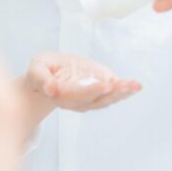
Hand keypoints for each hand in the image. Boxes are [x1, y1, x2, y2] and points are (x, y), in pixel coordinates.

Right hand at [19, 52, 140, 133]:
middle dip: (114, 92)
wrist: (47, 78)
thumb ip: (41, 78)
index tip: (106, 84)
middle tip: (130, 85)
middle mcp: (76, 102)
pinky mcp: (96, 95)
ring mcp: (88, 100)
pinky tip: (134, 86)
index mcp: (60, 95)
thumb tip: (51, 89)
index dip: (92, 90)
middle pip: (97, 99)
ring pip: (107, 99)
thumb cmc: (41, 71)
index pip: (77, 95)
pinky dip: (123, 92)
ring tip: (136, 86)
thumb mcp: (36, 68)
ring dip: (122, 93)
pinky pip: (111, 95)